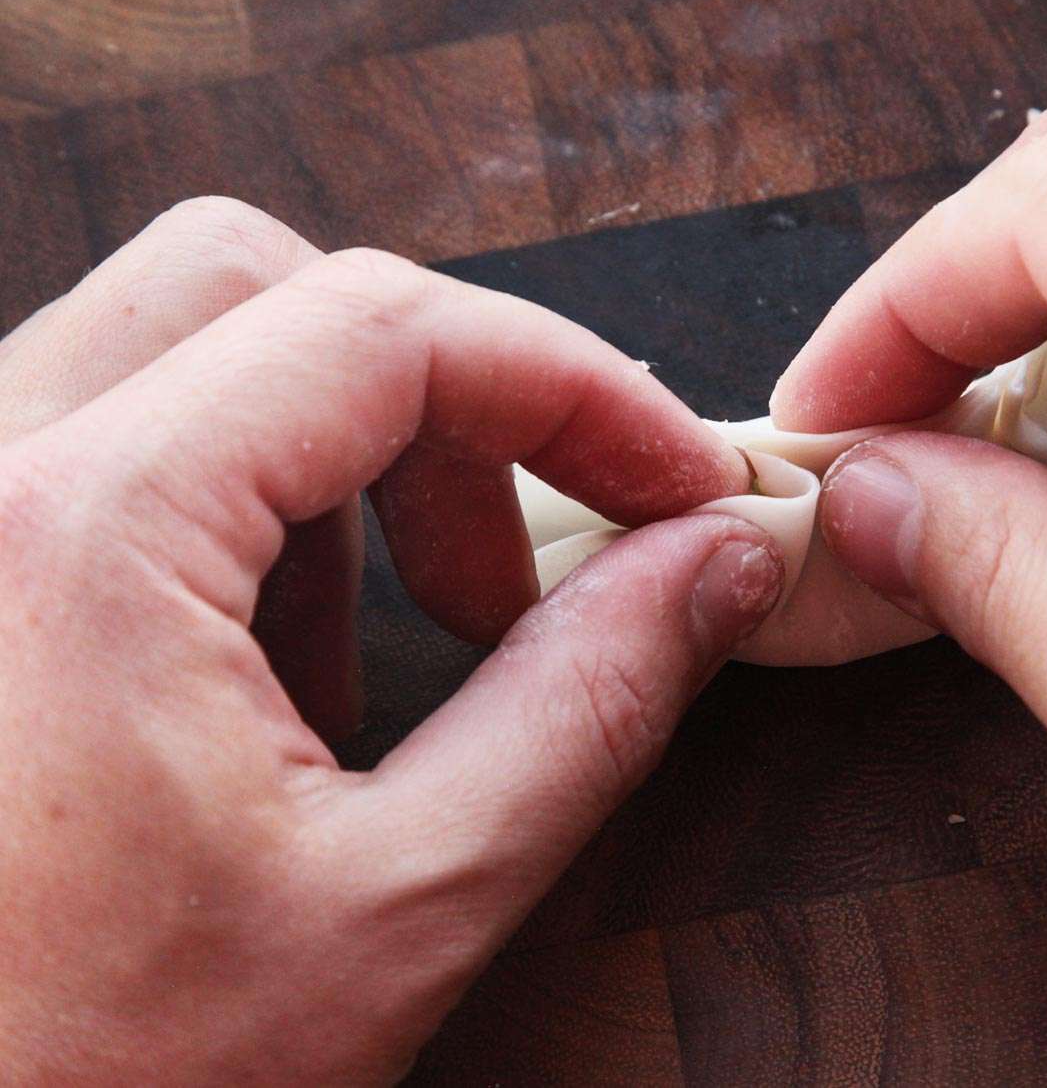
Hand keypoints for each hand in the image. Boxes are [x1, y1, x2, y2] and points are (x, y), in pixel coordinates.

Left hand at [0, 204, 779, 1082]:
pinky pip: (107, 446)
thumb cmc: (90, 1085)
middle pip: (265, 286)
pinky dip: (236, 515)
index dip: (574, 387)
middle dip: (441, 404)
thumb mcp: (398, 907)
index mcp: (82, 533)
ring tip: (376, 665)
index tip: (674, 478)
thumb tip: (717, 560)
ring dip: (335, 468)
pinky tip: (261, 687)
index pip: (383, 329)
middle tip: (511, 569)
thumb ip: (589, 701)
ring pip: (181, 354)